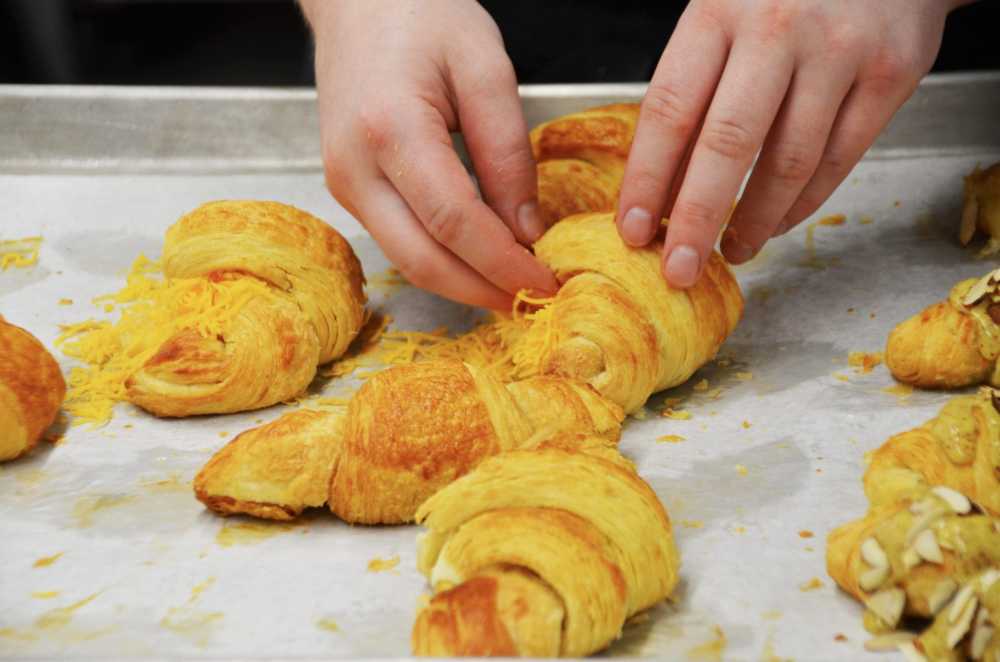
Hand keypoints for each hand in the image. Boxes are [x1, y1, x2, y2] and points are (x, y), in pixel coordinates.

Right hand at [301, 0, 556, 309]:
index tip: (546, 283)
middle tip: (533, 301)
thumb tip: (526, 231)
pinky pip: (397, 241)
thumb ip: (508, 152)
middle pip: (422, 260)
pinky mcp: (347, 188)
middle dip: (483, 291)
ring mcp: (343, 183)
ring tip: (514, 287)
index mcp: (390, 128)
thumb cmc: (420, 13)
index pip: (454, 222)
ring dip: (463, 283)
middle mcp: (354, 167)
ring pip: (406, 260)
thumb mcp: (484, 68)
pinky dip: (441, 260)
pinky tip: (479, 261)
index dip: (503, 263)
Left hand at [616, 0, 971, 286]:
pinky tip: (778, 223)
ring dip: (755, 222)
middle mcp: (778, 29)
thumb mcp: (722, 17)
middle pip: (728, 146)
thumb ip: (694, 89)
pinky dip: (804, 204)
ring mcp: (841, 51)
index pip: (670, 110)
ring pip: (790, 162)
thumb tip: (661, 187)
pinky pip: (840, 160)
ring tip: (731, 251)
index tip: (633, 230)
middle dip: (697, 220)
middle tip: (679, 271)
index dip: (648, 180)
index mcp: (718, 10)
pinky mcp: (893, 72)